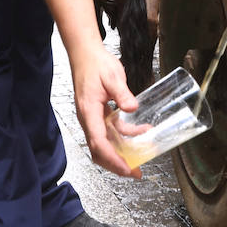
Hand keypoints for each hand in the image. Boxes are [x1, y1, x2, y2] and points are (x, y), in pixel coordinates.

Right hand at [68, 44, 140, 178]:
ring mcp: (93, 117)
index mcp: (89, 112)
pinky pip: (111, 131)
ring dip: (121, 153)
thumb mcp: (112, 76)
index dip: (112, 159)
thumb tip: (132, 109)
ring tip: (140, 159)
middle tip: (135, 173)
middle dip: (116, 164)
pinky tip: (141, 132)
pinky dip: (125, 136)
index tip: (127, 168)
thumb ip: (122, 93)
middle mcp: (89, 118)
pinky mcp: (99, 114)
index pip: (98, 143)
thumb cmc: (95, 64)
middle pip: (99, 150)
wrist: (85, 54)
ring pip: (105, 143)